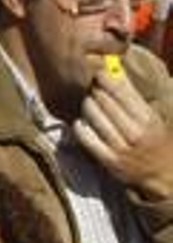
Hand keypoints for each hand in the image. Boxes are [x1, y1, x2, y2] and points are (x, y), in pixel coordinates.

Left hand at [74, 61, 172, 198]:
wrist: (162, 174)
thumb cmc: (154, 139)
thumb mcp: (151, 116)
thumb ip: (132, 95)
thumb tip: (113, 68)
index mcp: (147, 118)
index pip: (119, 89)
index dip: (105, 77)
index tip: (100, 74)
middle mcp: (135, 133)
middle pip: (101, 99)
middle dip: (95, 90)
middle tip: (93, 89)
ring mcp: (120, 148)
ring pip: (90, 114)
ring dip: (87, 106)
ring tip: (91, 105)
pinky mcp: (108, 160)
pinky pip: (84, 134)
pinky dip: (80, 125)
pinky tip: (85, 123)